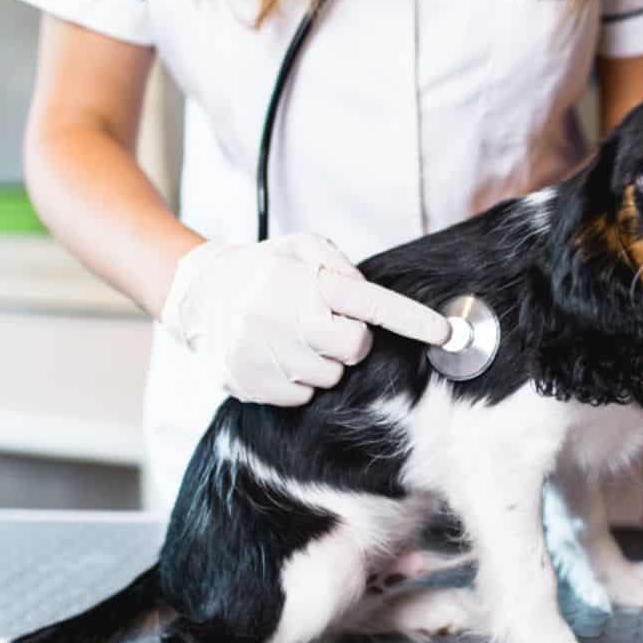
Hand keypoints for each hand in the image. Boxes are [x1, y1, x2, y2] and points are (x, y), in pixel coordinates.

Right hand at [160, 234, 450, 405]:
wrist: (197, 295)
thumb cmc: (262, 269)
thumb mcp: (301, 247)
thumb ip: (339, 264)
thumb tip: (367, 293)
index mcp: (308, 284)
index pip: (372, 305)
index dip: (413, 321)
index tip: (444, 332)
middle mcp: (290, 321)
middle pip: (355, 348)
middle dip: (349, 339)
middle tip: (322, 321)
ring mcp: (270, 356)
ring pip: (329, 377)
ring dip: (319, 360)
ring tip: (290, 335)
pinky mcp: (253, 384)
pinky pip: (301, 396)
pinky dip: (295, 380)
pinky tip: (274, 355)